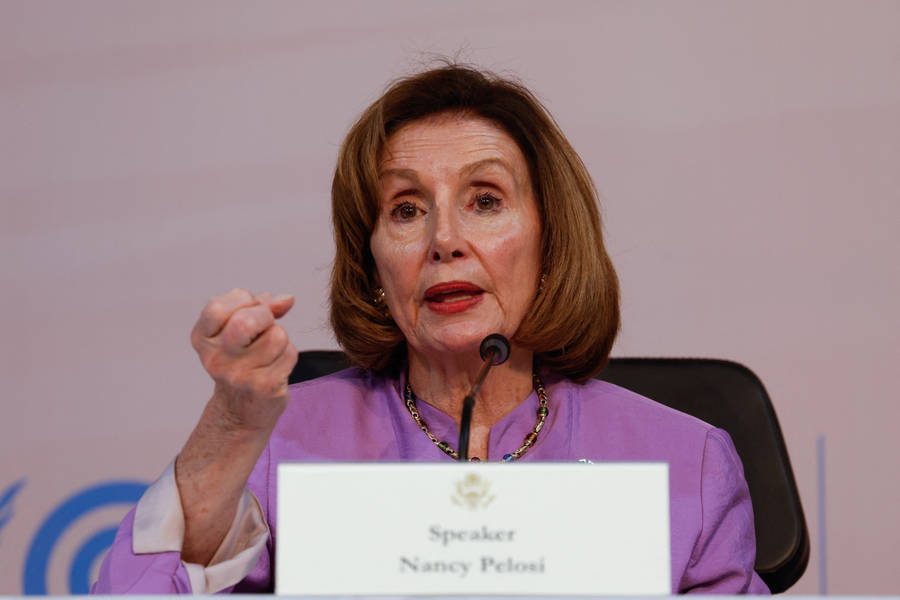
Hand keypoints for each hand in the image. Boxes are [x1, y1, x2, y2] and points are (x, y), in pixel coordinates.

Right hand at [190, 288, 297, 433]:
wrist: (240, 410)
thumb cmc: (241, 361)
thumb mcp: (236, 329)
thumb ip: (260, 305)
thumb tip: (287, 299)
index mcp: (203, 339)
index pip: (217, 307)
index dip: (243, 300)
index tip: (249, 308)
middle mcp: (216, 359)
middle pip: (245, 322)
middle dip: (265, 315)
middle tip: (265, 325)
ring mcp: (239, 376)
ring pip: (276, 335)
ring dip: (280, 337)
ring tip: (269, 350)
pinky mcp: (264, 387)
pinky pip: (289, 354)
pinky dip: (288, 354)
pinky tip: (275, 366)